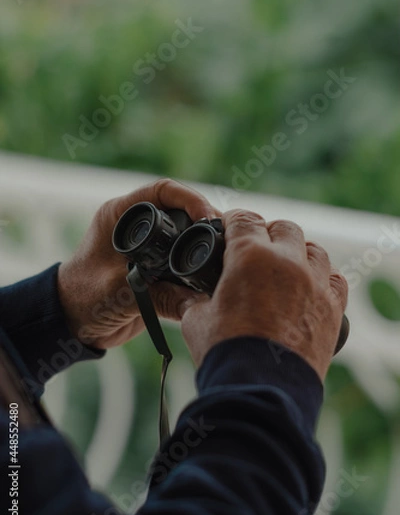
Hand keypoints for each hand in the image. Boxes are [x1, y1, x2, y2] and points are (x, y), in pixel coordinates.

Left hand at [58, 179, 218, 349]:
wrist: (74, 323)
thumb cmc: (83, 299)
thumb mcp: (119, 293)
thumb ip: (157, 294)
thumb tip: (198, 297)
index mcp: (120, 215)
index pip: (162, 191)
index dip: (190, 198)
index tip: (208, 216)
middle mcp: (135, 225)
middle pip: (179, 210)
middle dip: (203, 220)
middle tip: (224, 235)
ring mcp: (147, 245)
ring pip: (184, 233)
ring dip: (202, 241)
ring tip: (224, 252)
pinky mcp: (155, 265)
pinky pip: (182, 257)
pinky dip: (197, 262)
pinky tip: (212, 271)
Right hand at [181, 210, 347, 380]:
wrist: (260, 389)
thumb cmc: (226, 353)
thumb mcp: (196, 320)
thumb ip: (193, 300)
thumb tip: (187, 297)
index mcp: (250, 256)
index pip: (243, 219)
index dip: (233, 221)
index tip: (229, 228)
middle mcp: (287, 261)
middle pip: (282, 228)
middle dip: (266, 233)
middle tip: (254, 249)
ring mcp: (315, 283)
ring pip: (313, 248)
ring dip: (297, 251)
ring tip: (285, 266)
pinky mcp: (333, 307)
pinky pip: (335, 278)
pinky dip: (323, 277)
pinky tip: (311, 286)